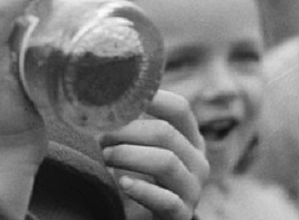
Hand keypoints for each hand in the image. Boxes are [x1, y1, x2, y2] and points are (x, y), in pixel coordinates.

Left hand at [99, 90, 208, 219]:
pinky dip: (142, 189)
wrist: (147, 215)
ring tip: (105, 156)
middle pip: (165, 133)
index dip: (152, 98)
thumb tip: (103, 91)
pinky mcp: (181, 214)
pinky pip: (165, 200)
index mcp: (190, 138)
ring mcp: (192, 189)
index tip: (120, 97)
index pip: (179, 108)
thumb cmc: (141, 173)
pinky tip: (122, 183)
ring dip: (128, 155)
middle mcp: (197, 161)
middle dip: (127, 131)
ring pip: (165, 162)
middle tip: (101, 136)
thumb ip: (134, 121)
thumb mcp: (143, 145)